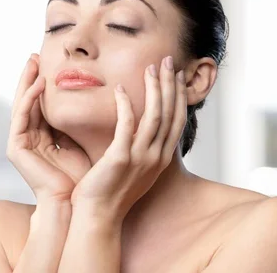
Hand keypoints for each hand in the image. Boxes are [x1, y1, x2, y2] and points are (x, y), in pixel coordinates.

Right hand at [7, 54, 91, 203]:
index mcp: (42, 137)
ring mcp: (20, 143)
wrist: (73, 204)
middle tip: (35, 56)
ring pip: (21, 105)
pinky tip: (38, 84)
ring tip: (33, 62)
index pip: (40, 104)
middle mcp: (28, 137)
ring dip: (27, 83)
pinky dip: (30, 99)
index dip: (43, 84)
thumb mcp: (80, 141)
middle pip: (27, 101)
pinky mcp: (15, 149)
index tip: (49, 63)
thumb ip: (77, 122)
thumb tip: (91, 99)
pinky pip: (22, 118)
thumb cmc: (81, 176)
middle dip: (30, 78)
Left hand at [70, 56, 186, 221]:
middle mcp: (156, 157)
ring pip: (154, 116)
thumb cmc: (112, 191)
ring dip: (154, 89)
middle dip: (170, 84)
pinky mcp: (120, 158)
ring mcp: (140, 158)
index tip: (176, 74)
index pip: (177, 120)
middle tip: (168, 60)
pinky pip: (126, 125)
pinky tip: (119, 89)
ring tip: (150, 68)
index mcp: (161, 158)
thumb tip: (143, 127)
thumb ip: (143, 146)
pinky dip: (125, 104)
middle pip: (170, 113)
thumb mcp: (136, 167)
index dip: (178, 95)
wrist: (98, 216)